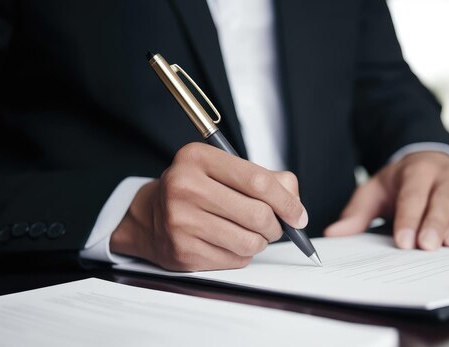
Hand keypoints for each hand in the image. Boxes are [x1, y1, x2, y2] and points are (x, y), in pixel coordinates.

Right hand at [109, 142, 306, 270]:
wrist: (150, 215)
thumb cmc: (197, 189)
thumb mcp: (226, 170)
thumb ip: (268, 179)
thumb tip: (295, 206)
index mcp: (197, 158)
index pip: (258, 181)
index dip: (287, 202)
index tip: (298, 215)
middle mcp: (184, 187)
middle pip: (257, 214)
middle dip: (277, 226)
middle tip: (277, 227)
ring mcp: (181, 221)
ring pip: (249, 241)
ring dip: (261, 242)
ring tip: (253, 234)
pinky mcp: (182, 251)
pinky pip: (234, 260)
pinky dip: (243, 255)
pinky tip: (231, 243)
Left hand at [324, 151, 448, 248]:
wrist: (427, 158)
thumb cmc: (401, 180)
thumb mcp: (374, 189)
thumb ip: (356, 212)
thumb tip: (334, 233)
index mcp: (417, 171)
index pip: (412, 196)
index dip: (408, 219)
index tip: (403, 241)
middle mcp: (444, 176)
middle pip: (441, 201)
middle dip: (434, 224)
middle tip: (428, 246)